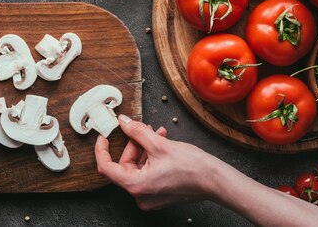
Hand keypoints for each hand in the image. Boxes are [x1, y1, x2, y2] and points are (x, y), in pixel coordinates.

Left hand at [95, 114, 219, 210]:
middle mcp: (141, 195)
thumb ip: (137, 131)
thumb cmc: (192, 167)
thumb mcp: (159, 143)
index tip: (103, 136)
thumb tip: (123, 122)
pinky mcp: (159, 194)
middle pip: (125, 166)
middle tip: (142, 129)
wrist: (215, 180)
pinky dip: (151, 157)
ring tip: (157, 133)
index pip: (107, 168)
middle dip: (133, 144)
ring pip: (137, 167)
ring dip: (144, 148)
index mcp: (136, 186)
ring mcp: (150, 197)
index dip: (102, 150)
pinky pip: (147, 172)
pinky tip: (162, 142)